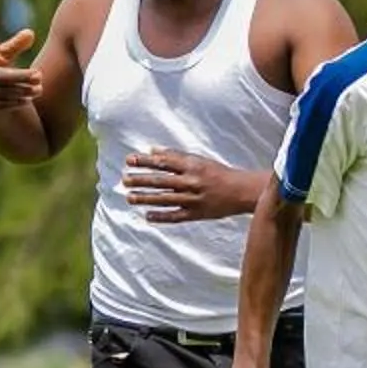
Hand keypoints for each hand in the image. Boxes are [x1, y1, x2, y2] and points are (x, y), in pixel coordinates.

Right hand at [0, 28, 40, 114]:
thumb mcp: (5, 57)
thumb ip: (16, 45)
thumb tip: (30, 33)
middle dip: (21, 77)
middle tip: (39, 76)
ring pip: (2, 92)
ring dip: (23, 91)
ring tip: (39, 89)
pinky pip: (0, 104)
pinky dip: (15, 102)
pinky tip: (28, 99)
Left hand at [124, 148, 262, 223]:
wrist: (242, 191)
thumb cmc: (218, 173)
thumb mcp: (199, 160)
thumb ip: (175, 156)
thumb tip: (152, 150)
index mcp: (192, 166)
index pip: (164, 162)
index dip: (145, 160)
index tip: (129, 160)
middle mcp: (191, 182)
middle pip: (161, 180)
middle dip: (141, 180)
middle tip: (124, 179)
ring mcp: (193, 199)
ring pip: (165, 199)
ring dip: (146, 198)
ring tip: (129, 197)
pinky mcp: (196, 214)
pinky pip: (176, 216)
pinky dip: (162, 217)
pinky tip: (147, 216)